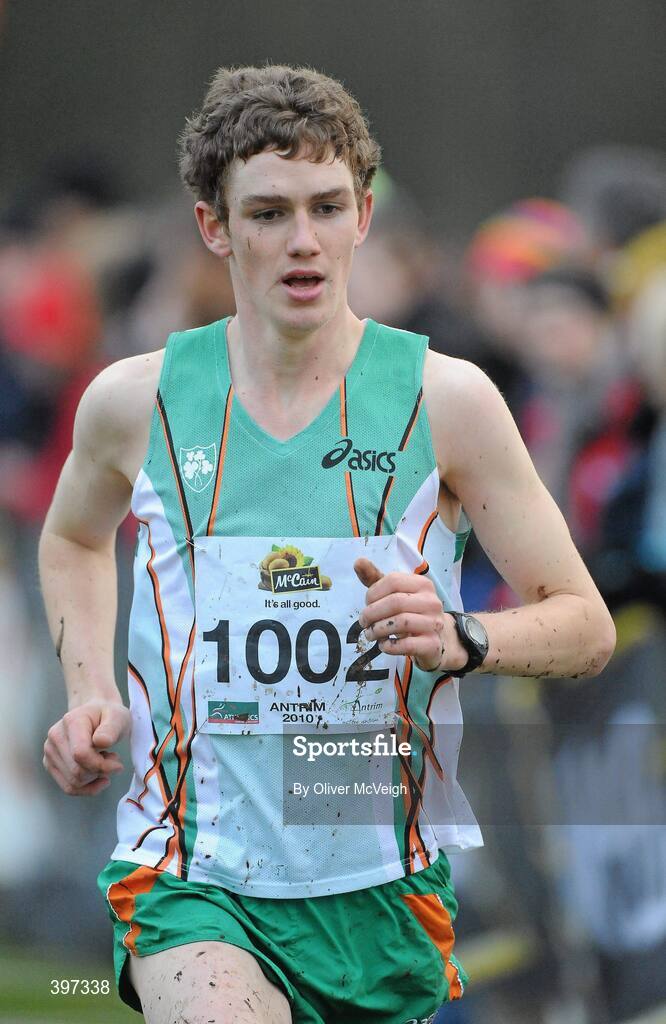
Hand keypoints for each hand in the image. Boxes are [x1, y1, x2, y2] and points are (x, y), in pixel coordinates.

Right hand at [43, 700, 130, 795]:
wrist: (96, 714)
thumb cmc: (109, 716)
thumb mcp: (118, 717)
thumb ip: (112, 729)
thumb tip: (101, 742)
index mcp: (71, 721)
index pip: (81, 754)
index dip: (101, 765)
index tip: (118, 764)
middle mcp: (55, 736)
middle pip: (77, 771)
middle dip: (100, 772)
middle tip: (113, 760)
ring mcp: (50, 751)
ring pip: (73, 783)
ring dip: (94, 778)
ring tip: (104, 762)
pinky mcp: (50, 764)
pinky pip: (68, 787)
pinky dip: (87, 788)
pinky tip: (98, 777)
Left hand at [354, 558, 466, 672]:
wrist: (434, 639)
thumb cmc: (409, 612)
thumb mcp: (393, 593)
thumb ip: (375, 578)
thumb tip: (358, 561)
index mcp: (422, 584)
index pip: (393, 581)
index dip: (373, 593)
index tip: (367, 604)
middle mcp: (432, 601)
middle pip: (395, 602)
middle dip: (372, 613)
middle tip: (364, 622)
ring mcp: (434, 623)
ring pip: (401, 623)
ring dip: (378, 630)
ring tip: (371, 634)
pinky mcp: (432, 644)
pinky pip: (407, 645)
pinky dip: (389, 646)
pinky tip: (383, 645)